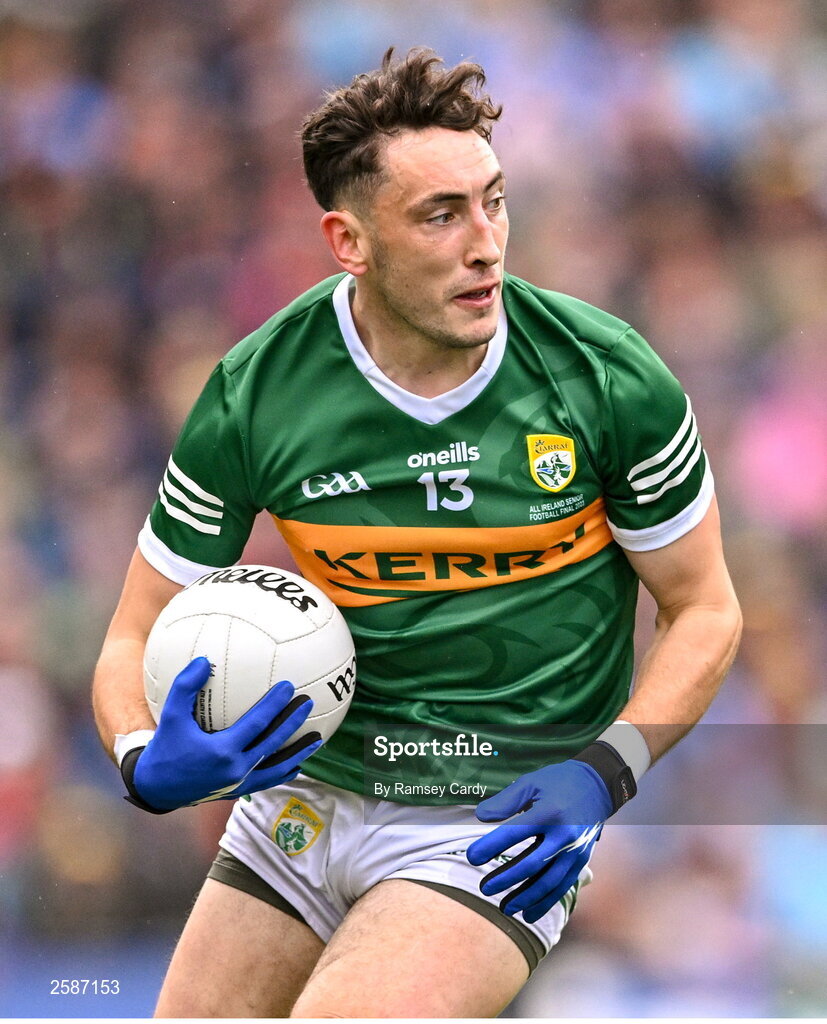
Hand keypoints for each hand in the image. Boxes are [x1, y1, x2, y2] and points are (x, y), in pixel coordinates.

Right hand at [125, 657, 321, 811]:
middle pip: (274, 744)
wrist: (156, 789)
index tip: (288, 687)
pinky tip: (296, 764)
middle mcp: (235, 769)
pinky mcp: (237, 791)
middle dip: (294, 723)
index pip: (257, 724)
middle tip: (308, 702)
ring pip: (277, 768)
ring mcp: (239, 783)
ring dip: (298, 752)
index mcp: (222, 751)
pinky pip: (267, 781)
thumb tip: (204, 660)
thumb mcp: (170, 716)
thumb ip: (185, 686)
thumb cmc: (164, 748)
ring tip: (317, 739)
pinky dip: (284, 772)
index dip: (275, 705)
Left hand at [466, 760, 612, 922]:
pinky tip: (529, 914)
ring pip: (548, 882)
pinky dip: (545, 902)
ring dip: (526, 898)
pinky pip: (562, 886)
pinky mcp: (581, 861)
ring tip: (504, 908)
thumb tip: (481, 816)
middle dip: (506, 879)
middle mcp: (564, 835)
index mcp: (549, 813)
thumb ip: (505, 800)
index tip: (471, 857)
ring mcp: (575, 851)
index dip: (491, 846)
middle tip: (484, 888)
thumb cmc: (558, 782)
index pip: (514, 833)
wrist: (598, 786)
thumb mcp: (531, 782)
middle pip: (532, 864)